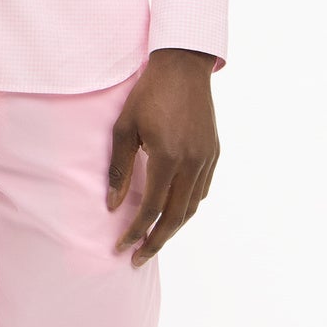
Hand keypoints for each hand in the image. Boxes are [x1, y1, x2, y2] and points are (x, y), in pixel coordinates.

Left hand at [106, 48, 219, 264]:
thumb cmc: (147, 94)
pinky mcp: (214, 153)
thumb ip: (119, 169)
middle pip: (175, 217)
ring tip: (154, 240)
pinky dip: (187, 207)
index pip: (151, 208)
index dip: (135, 231)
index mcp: (168, 157)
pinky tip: (173, 212)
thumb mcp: (124, 128)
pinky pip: (201, 190)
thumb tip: (113, 206)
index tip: (121, 247)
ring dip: (173, 227)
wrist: (183, 67)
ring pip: (191, 207)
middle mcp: (192, 162)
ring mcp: (207, 158)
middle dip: (156, 241)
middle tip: (138, 258)